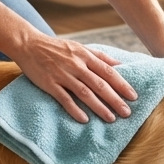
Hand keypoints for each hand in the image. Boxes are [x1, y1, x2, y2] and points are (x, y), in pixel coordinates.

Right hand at [11, 35, 138, 123]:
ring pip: (85, 93)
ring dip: (99, 107)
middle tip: (127, 113)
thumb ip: (100, 56)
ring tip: (111, 119)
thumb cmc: (57, 47)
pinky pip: (64, 98)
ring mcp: (63, 75)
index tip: (133, 96)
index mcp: (85, 55)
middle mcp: (76, 65)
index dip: (122, 84)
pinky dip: (75, 109)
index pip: (108, 72)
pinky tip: (85, 119)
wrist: (29, 44)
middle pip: (100, 84)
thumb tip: (120, 64)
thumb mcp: (80, 47)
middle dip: (115, 99)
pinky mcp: (50, 83)